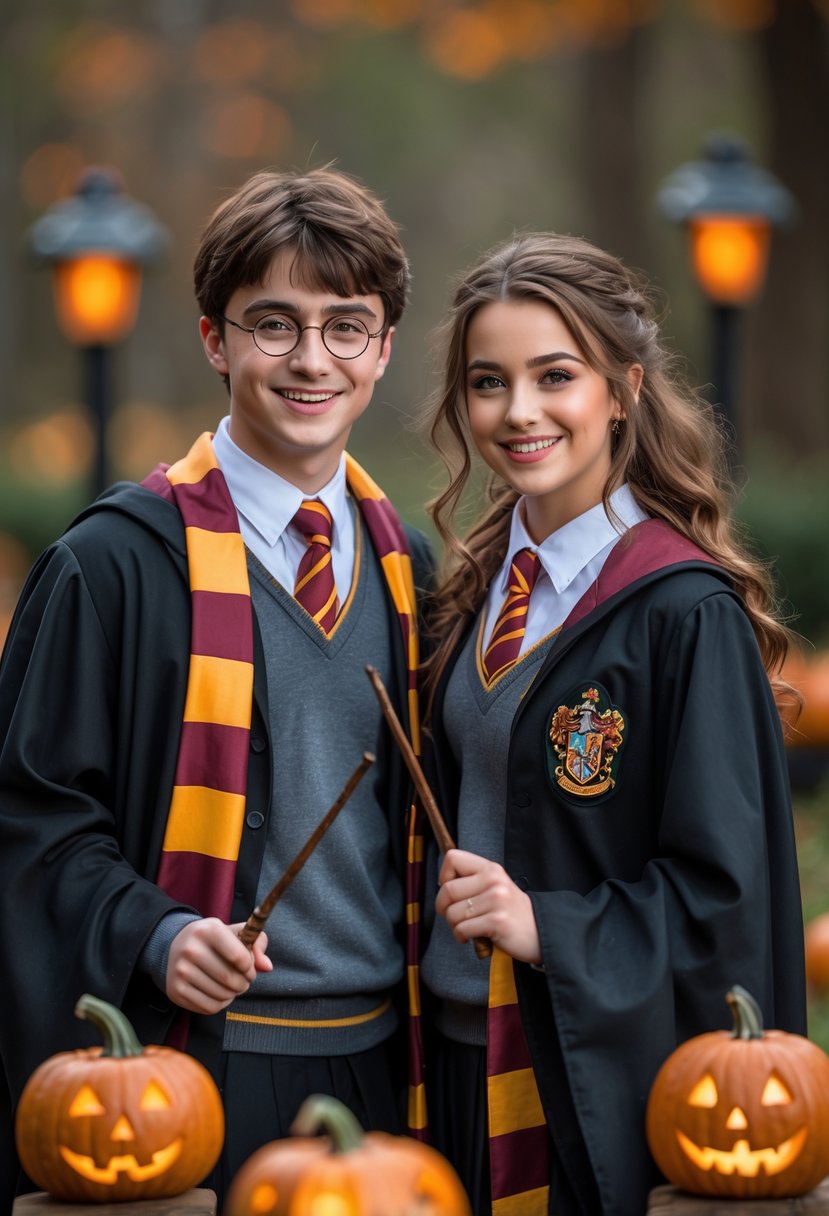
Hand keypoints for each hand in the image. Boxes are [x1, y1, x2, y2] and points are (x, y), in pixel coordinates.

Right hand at [165, 917, 271, 1013]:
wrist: (177, 946)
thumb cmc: (214, 940)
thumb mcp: (236, 933)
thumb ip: (257, 945)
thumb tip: (267, 967)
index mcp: (208, 930)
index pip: (239, 957)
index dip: (251, 968)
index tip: (249, 968)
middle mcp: (191, 949)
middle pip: (230, 979)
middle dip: (244, 983)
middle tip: (243, 981)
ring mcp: (180, 971)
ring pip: (221, 995)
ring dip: (233, 994)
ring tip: (231, 986)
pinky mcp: (176, 990)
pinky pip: (209, 1007)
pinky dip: (221, 1004)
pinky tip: (220, 993)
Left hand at [435, 848, 541, 965]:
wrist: (540, 932)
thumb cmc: (511, 912)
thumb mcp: (495, 886)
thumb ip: (473, 881)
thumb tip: (442, 884)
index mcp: (491, 869)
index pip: (452, 858)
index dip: (444, 876)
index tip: (452, 892)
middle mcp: (494, 880)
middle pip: (448, 890)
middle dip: (443, 907)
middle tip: (453, 916)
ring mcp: (496, 900)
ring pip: (453, 913)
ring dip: (454, 925)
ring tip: (467, 927)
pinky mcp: (497, 922)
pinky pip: (462, 929)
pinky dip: (461, 936)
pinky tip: (472, 937)